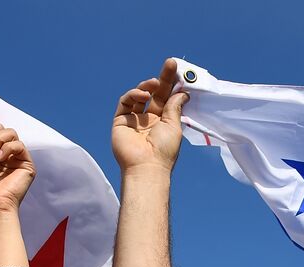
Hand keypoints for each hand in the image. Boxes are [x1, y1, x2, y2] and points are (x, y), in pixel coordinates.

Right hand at [112, 58, 187, 173]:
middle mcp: (148, 119)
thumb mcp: (173, 125)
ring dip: (147, 86)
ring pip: (139, 95)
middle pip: (154, 93)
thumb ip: (174, 106)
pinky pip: (126, 102)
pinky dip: (134, 95)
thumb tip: (182, 92)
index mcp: (162, 121)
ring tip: (154, 83)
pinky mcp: (120, 121)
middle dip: (162, 78)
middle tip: (170, 64)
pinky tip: (143, 95)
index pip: (166, 98)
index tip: (177, 70)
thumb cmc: (164, 150)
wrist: (146, 166)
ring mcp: (134, 120)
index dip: (171, 84)